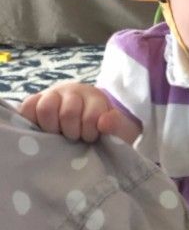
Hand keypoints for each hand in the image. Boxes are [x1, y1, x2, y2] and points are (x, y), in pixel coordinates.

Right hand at [19, 82, 140, 142]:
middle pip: (68, 113)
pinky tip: (43, 131)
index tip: (91, 138)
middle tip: (75, 137)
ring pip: (45, 108)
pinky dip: (32, 121)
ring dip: (52, 128)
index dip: (90, 132)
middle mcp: (73, 91)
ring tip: (58, 135)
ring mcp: (52, 94)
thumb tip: (104, 122)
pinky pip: (27, 107)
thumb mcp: (119, 129)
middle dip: (72, 132)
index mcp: (95, 97)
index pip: (91, 117)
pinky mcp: (35, 101)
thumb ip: (117, 125)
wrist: (86, 124)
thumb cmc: (102, 129)